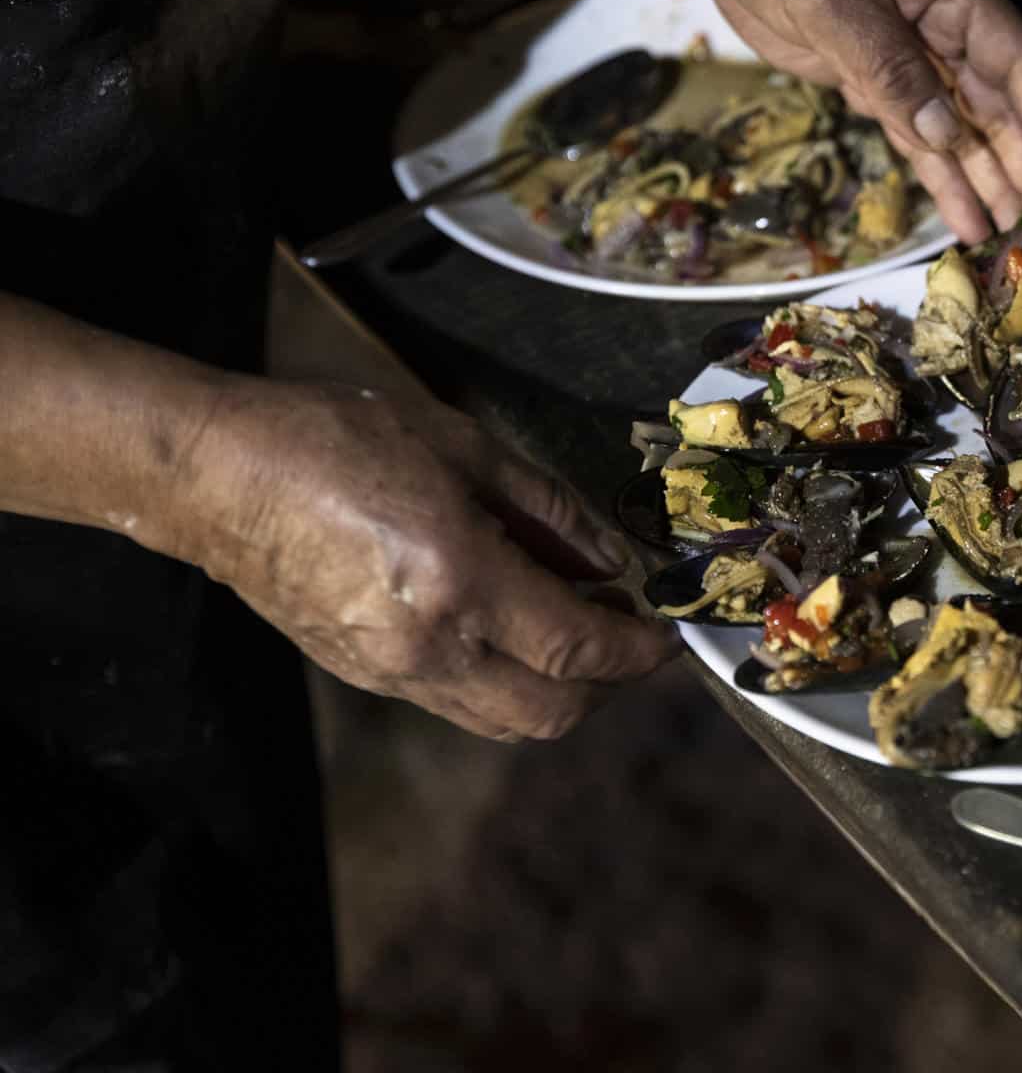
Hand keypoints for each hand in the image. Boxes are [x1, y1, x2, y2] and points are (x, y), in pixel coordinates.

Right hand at [177, 380, 678, 740]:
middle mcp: (429, 647)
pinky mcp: (364, 675)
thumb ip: (549, 510)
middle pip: (552, 711)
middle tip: (630, 635)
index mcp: (460, 582)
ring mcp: (391, 672)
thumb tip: (610, 561)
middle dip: (608, 684)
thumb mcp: (463, 446)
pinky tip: (514, 629)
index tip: (668, 633)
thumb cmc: (335, 437)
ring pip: (505, 721)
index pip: (580, 649)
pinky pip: (459, 704)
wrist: (216, 474)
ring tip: (577, 630)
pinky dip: (505, 682)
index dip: (638, 650)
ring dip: (558, 691)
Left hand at [697, 0, 1021, 242]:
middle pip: (998, 106)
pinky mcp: (876, 82)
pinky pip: (919, 138)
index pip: (1016, 60)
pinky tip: (966, 220)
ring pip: (962, 130)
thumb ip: (890, 68)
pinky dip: (941, 178)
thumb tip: (943, 135)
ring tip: (1016, 239)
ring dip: (990, 182)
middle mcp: (943, 26)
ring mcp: (912, 57)